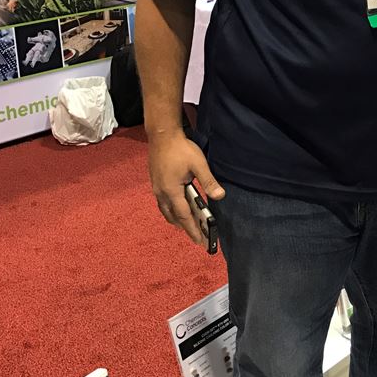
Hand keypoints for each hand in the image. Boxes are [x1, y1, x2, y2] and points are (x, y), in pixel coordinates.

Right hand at [148, 131, 225, 246]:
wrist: (162, 135)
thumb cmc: (181, 148)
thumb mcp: (199, 165)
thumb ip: (209, 182)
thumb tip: (220, 196)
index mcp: (171, 191)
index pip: (185, 217)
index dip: (193, 230)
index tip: (201, 241)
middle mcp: (161, 193)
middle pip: (174, 217)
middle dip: (186, 228)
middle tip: (198, 236)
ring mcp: (157, 189)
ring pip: (166, 212)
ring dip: (178, 220)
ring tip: (189, 226)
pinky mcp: (156, 183)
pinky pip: (163, 204)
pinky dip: (172, 211)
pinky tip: (178, 209)